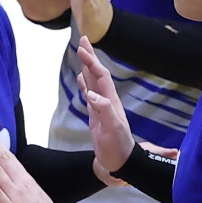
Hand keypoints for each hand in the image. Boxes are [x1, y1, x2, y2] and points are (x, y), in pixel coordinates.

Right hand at [75, 37, 134, 178]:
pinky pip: (89, 94)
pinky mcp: (96, 115)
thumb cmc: (117, 148)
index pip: (101, 77)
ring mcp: (101, 107)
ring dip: (87, 66)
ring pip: (93, 82)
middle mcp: (107, 101)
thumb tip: (91, 94)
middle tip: (83, 40)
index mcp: (111, 102)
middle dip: (90, 57)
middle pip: (98, 74)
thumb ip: (103, 110)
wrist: (120, 162)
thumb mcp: (112, 130)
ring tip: (82, 52)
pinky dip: (85, 84)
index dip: (92, 62)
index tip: (82, 49)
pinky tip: (81, 78)